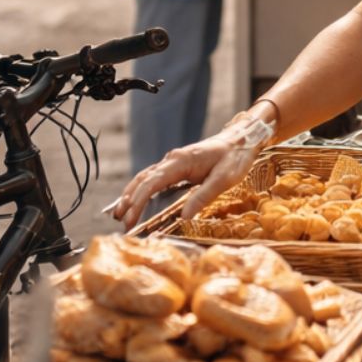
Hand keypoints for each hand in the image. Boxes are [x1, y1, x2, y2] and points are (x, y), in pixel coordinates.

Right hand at [107, 116, 258, 231]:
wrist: (242, 139)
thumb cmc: (235, 158)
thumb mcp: (224, 179)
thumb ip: (203, 196)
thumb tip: (184, 217)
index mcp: (180, 161)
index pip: (152, 182)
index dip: (139, 201)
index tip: (130, 218)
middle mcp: (172, 160)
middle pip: (143, 180)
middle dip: (129, 201)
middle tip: (121, 221)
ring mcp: (173, 163)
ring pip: (145, 178)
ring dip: (131, 195)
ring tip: (120, 214)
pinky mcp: (177, 167)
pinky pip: (153, 178)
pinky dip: (141, 190)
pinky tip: (136, 201)